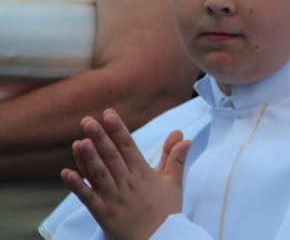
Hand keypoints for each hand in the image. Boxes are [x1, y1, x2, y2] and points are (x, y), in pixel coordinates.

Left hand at [61, 109, 191, 239]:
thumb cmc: (167, 213)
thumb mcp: (174, 183)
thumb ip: (175, 157)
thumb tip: (184, 136)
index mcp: (144, 175)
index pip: (129, 148)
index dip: (118, 130)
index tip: (109, 114)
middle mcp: (128, 185)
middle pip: (112, 158)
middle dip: (100, 138)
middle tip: (88, 121)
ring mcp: (114, 199)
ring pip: (99, 175)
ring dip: (88, 158)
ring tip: (79, 141)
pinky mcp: (103, 214)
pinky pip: (88, 199)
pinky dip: (77, 187)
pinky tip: (66, 173)